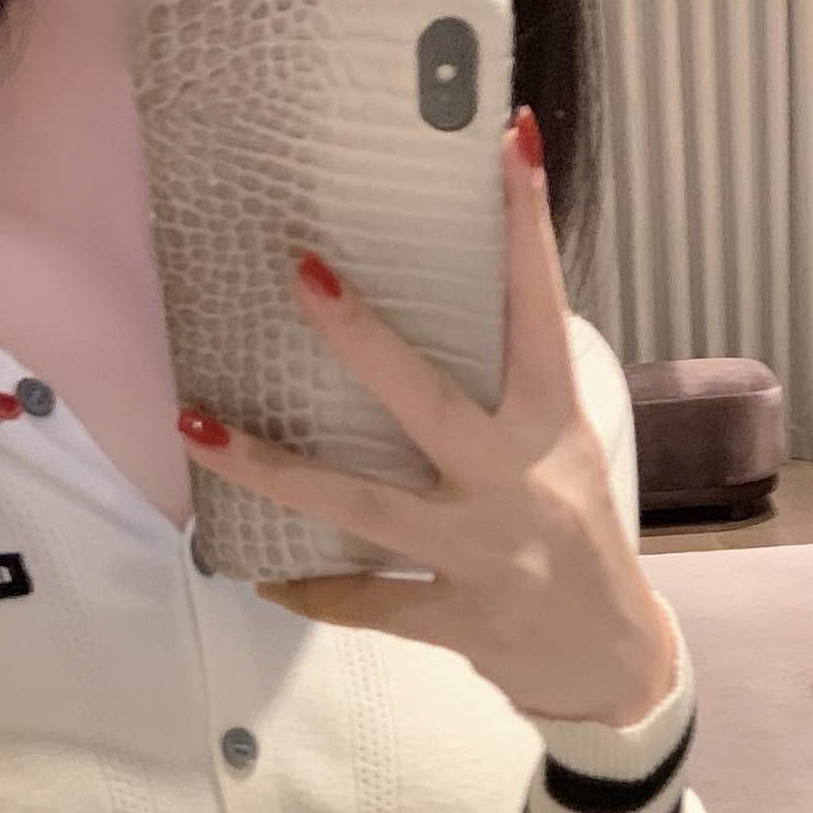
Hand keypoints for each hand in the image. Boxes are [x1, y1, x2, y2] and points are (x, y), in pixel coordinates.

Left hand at [175, 111, 677, 731]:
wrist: (616, 667)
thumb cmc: (582, 548)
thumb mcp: (566, 460)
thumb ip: (510, 403)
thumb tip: (415, 335)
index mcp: (552, 429)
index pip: (541, 313)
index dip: (526, 228)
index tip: (506, 144)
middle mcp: (516, 484)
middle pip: (428, 402)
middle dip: (363, 339)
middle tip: (301, 272)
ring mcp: (482, 554)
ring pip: (363, 506)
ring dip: (274, 467)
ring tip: (197, 426)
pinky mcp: (456, 618)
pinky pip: (366, 600)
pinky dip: (313, 591)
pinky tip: (263, 576)